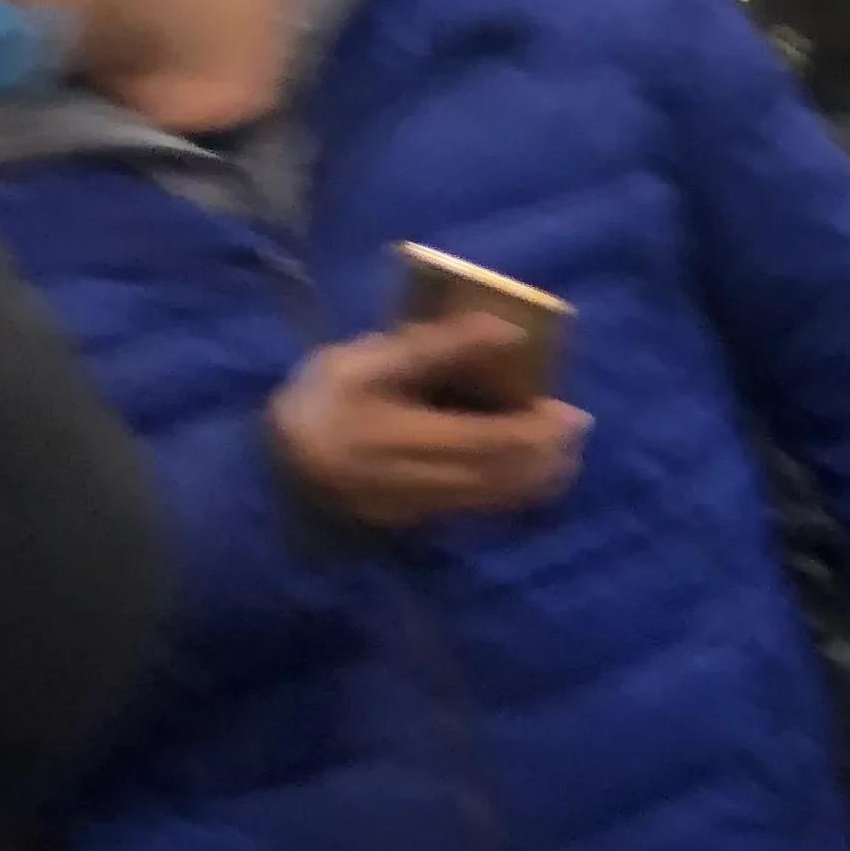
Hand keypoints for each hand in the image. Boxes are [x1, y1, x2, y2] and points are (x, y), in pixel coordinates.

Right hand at [269, 321, 589, 531]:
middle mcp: (424, 481)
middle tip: (576, 427)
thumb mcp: (365, 362)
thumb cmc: (319, 404)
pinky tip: (527, 468)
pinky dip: (516, 490)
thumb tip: (505, 329)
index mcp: (407, 438)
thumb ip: (435, 346)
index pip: (494, 441)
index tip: (570, 411)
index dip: (540, 430)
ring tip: (563, 447)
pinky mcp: (422, 521)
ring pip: (502, 498)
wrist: (272, 475)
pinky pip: (484, 509)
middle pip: (508, 476)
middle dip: (553, 455)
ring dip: (543, 475)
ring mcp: (426, 508)